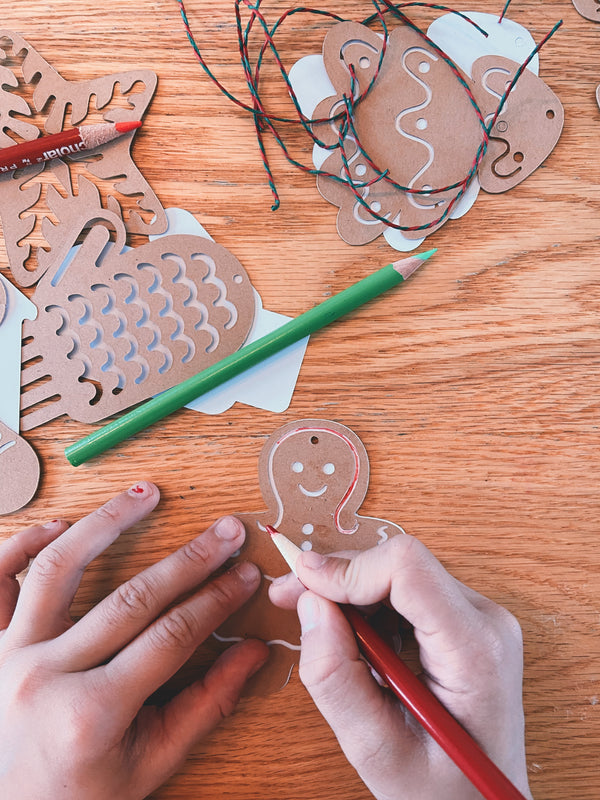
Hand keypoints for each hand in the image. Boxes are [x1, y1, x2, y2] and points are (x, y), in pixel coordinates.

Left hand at [0, 482, 267, 799]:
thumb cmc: (78, 796)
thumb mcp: (150, 764)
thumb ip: (206, 706)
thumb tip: (253, 654)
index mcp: (90, 714)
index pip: (171, 638)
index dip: (216, 601)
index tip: (244, 574)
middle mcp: (44, 677)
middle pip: (132, 599)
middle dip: (189, 560)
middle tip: (225, 531)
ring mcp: (8, 655)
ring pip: (59, 569)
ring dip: (106, 523)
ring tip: (146, 493)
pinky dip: (22, 545)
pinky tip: (59, 526)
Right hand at [269, 535, 532, 799]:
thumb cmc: (442, 790)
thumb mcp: (377, 750)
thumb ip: (337, 679)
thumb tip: (310, 605)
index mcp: (475, 650)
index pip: (408, 567)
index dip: (348, 567)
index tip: (301, 584)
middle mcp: (485, 620)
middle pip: (401, 563)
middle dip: (339, 576)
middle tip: (288, 596)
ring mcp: (479, 617)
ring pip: (400, 570)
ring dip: (351, 589)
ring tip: (316, 622)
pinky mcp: (465, 620)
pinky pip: (408, 588)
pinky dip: (369, 603)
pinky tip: (351, 635)